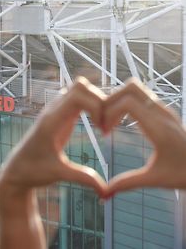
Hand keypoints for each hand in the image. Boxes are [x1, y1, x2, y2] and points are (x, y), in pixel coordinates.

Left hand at [0, 77, 107, 248]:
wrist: (16, 170)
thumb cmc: (33, 172)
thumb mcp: (59, 174)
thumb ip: (83, 178)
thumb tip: (107, 191)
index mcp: (51, 121)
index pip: (77, 95)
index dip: (96, 105)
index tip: (102, 128)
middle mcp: (52, 111)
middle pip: (80, 86)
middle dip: (99, 100)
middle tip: (105, 124)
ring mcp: (54, 111)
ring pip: (78, 89)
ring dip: (95, 101)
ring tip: (101, 124)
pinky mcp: (58, 115)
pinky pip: (76, 98)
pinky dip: (90, 105)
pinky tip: (95, 123)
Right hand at [103, 78, 185, 195]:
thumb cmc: (185, 174)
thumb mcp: (155, 180)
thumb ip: (127, 183)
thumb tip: (104, 194)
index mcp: (159, 128)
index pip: (127, 103)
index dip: (109, 112)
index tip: (104, 131)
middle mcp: (162, 113)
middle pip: (130, 88)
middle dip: (110, 100)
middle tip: (103, 121)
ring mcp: (164, 109)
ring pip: (135, 88)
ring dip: (118, 99)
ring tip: (110, 120)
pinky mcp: (163, 110)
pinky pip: (140, 96)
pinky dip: (126, 102)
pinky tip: (121, 121)